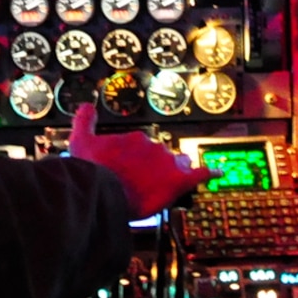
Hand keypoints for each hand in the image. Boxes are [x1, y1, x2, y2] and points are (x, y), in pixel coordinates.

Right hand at [68, 105, 211, 217]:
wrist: (102, 191)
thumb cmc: (91, 170)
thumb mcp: (81, 141)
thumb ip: (84, 121)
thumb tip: (85, 106)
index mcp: (136, 139)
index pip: (142, 147)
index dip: (136, 159)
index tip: (128, 167)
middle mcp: (154, 147)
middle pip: (160, 156)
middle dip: (154, 166)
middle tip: (142, 181)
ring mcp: (167, 164)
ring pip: (178, 164)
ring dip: (174, 171)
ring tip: (164, 184)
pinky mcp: (178, 181)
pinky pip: (200, 174)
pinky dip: (210, 173)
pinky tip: (217, 173)